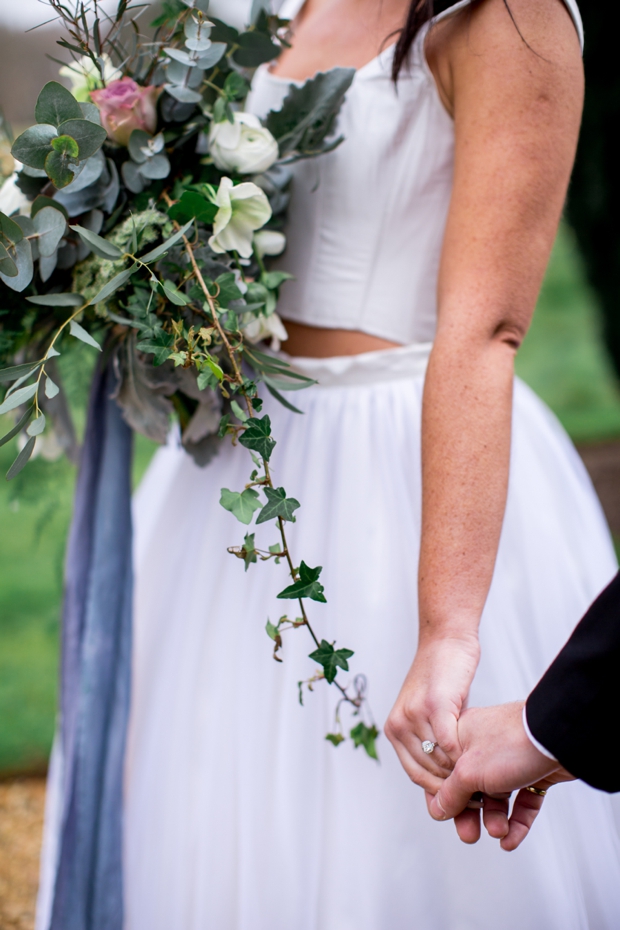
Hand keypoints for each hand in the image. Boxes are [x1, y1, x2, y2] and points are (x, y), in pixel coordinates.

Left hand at [385, 633, 480, 792]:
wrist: (446, 641)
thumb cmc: (441, 678)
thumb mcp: (427, 714)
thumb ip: (431, 744)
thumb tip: (445, 783)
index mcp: (395, 730)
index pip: (416, 774)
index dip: (439, 793)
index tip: (462, 802)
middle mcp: (400, 724)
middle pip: (428, 772)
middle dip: (452, 788)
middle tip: (478, 797)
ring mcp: (415, 714)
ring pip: (440, 761)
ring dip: (461, 774)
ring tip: (483, 781)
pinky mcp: (434, 704)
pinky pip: (449, 742)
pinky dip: (464, 753)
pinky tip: (479, 755)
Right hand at [427, 702, 574, 849]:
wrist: (559, 737)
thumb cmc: (512, 742)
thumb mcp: (470, 770)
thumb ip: (451, 791)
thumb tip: (439, 807)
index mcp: (463, 736)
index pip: (443, 768)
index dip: (441, 793)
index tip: (443, 814)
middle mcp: (485, 746)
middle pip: (471, 786)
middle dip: (469, 814)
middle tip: (469, 834)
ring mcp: (511, 759)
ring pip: (497, 796)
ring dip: (495, 820)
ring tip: (498, 832)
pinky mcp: (535, 772)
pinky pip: (521, 802)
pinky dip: (516, 822)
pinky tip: (511, 838)